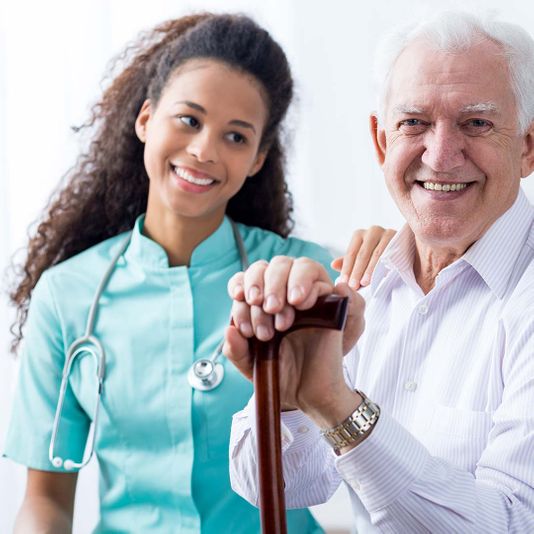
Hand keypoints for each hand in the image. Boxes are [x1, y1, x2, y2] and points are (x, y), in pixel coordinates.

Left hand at [223, 256, 365, 423]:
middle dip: (263, 283)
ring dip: (285, 281)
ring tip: (280, 309)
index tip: (241, 299)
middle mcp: (283, 295)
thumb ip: (237, 350)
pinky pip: (323, 282)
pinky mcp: (329, 305)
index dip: (243, 283)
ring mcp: (306, 298)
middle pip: (271, 266)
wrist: (309, 394)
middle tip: (266, 308)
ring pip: (299, 265)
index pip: (248, 278)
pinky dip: (309, 287)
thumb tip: (229, 330)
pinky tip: (300, 305)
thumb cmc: (281, 375)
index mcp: (260, 305)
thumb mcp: (251, 365)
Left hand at [332, 226, 395, 288]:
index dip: (347, 269)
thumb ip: (347, 261)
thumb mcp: (360, 258)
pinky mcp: (399, 239)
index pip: (351, 253)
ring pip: (376, 254)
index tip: (344, 282)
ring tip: (364, 283)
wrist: (402, 248)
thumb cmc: (375, 255)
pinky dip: (385, 265)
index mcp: (359, 234)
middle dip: (357, 271)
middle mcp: (372, 231)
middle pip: (362, 254)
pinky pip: (390, 254)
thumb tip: (333, 264)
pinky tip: (381, 276)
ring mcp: (386, 233)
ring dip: (370, 270)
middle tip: (353, 286)